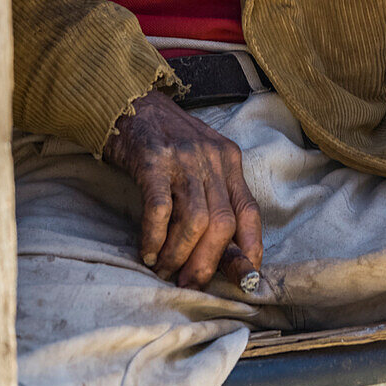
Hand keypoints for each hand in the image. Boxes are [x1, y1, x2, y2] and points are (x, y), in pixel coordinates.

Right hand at [102, 89, 262, 290]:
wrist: (135, 102)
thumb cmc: (169, 141)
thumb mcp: (202, 163)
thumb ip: (215, 199)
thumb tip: (226, 256)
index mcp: (230, 161)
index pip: (249, 212)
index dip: (250, 249)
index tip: (244, 280)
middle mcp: (213, 159)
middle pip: (223, 223)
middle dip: (207, 262)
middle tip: (188, 283)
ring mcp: (184, 159)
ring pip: (196, 220)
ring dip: (179, 254)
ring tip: (163, 270)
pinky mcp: (153, 160)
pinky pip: (161, 208)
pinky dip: (155, 236)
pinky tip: (146, 252)